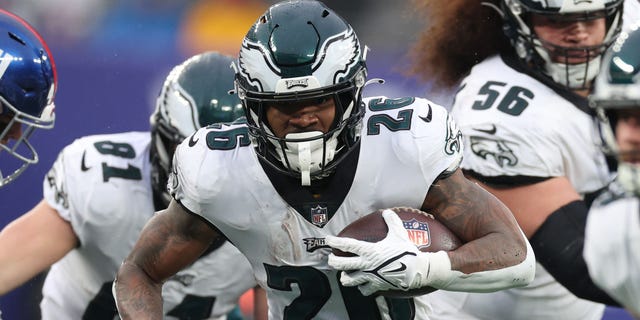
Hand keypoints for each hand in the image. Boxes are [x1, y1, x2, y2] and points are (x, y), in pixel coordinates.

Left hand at [326, 210, 447, 295]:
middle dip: (333, 262)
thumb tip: (387, 211)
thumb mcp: (399, 233)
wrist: (416, 270)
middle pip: (342, 265)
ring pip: (349, 280)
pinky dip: (361, 287)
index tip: (328, 240)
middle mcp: (366, 264)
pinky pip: (364, 290)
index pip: (347, 245)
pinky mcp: (377, 286)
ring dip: (345, 277)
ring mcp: (370, 277)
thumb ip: (391, 221)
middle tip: (331, 260)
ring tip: (344, 275)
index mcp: (369, 250)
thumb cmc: (406, 251)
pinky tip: (362, 284)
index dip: (335, 242)